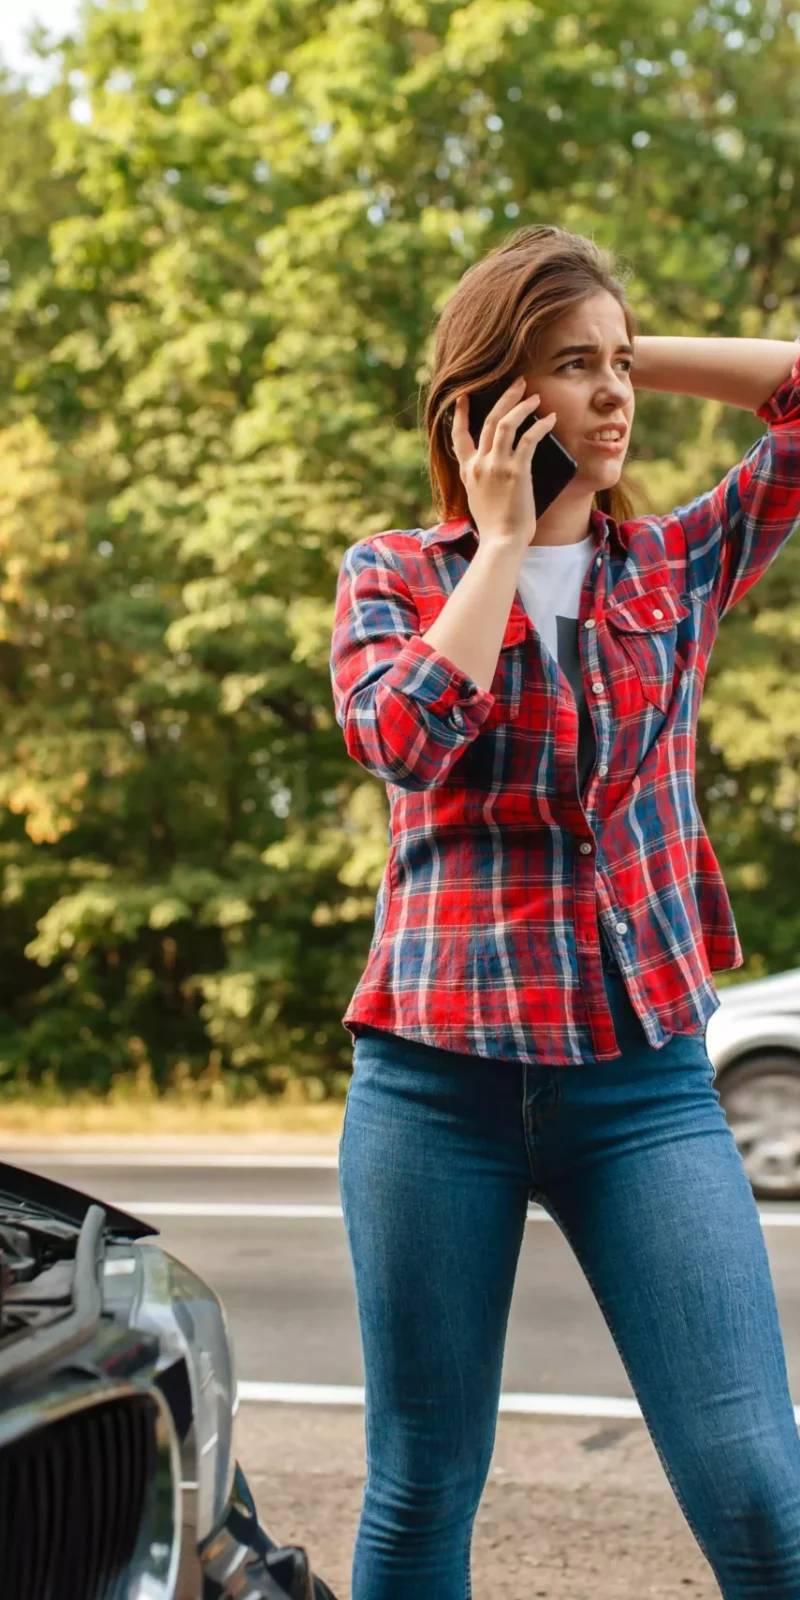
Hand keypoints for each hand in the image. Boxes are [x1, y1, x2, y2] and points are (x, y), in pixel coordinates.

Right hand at [450, 376, 556, 549]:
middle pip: (487, 420)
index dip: (461, 413)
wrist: (501, 542)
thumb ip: (482, 479)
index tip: (465, 396)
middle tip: (518, 383)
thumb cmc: (495, 527)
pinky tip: (551, 419)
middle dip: (504, 397)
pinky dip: (541, 425)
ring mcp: (496, 466)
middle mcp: (479, 464)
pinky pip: (529, 439)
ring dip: (521, 405)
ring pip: (505, 423)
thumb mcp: (479, 498)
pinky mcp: (516, 471)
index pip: (459, 435)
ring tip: (535, 396)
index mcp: (468, 471)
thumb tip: (498, 463)